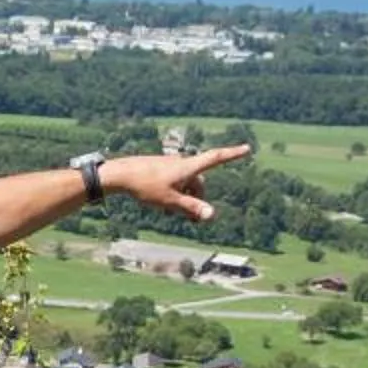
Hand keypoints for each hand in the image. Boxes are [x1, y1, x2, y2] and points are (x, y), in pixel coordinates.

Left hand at [101, 145, 248, 225]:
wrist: (120, 174)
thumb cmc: (145, 186)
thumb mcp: (170, 201)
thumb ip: (192, 208)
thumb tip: (211, 215)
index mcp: (188, 167)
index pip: (216, 158)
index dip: (233, 154)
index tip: (247, 148)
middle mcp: (182, 163)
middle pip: (199, 183)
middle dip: (197, 200)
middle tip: (189, 220)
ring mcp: (171, 165)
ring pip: (186, 184)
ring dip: (184, 198)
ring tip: (169, 212)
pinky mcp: (161, 169)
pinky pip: (175, 182)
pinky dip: (174, 193)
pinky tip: (161, 205)